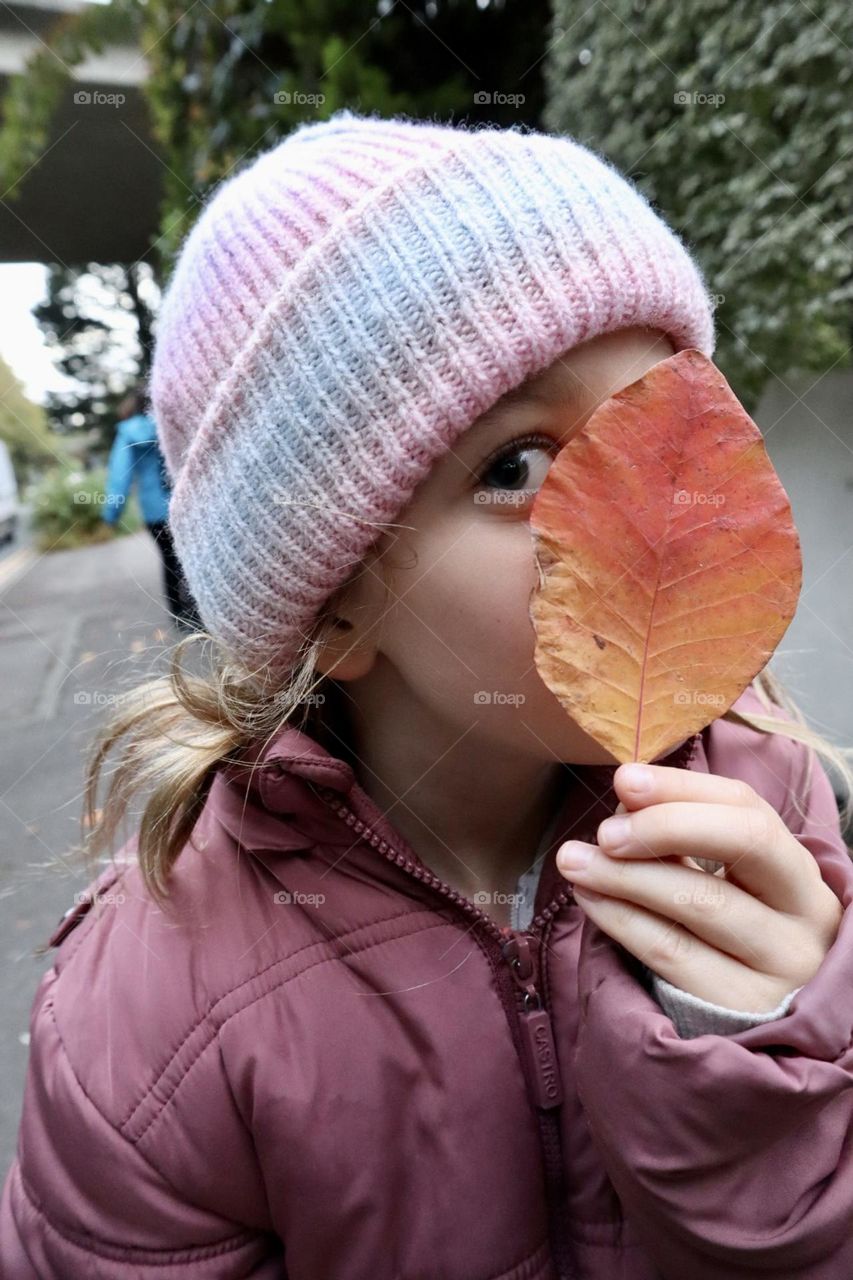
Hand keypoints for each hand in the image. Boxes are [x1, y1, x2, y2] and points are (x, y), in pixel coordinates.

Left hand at [557, 763, 842, 1012]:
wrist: (764, 1034)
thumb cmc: (733, 940)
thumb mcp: (728, 886)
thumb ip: (685, 838)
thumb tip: (627, 796)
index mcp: (801, 872)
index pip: (748, 809)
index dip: (683, 788)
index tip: (625, 780)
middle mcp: (805, 915)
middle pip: (742, 843)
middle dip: (664, 825)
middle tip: (606, 830)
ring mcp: (781, 966)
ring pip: (698, 901)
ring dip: (625, 874)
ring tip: (575, 860)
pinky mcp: (743, 1010)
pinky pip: (670, 953)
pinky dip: (621, 919)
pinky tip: (589, 899)